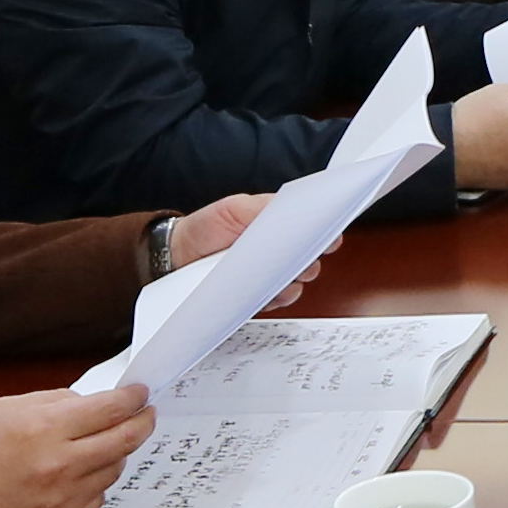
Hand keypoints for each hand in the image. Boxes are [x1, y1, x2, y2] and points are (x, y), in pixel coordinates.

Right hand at [0, 386, 154, 507]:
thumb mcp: (4, 410)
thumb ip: (51, 402)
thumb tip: (89, 402)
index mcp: (44, 429)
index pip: (109, 409)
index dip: (132, 399)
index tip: (140, 395)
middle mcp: (60, 465)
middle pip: (125, 440)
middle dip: (142, 423)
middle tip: (147, 415)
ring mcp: (64, 500)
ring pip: (113, 471)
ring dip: (114, 455)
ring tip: (100, 447)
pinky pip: (96, 500)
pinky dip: (92, 485)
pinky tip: (75, 479)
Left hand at [158, 192, 314, 310]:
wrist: (178, 257)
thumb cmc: (206, 229)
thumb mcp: (234, 209)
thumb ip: (266, 207)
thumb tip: (298, 209)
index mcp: (279, 225)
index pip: (313, 229)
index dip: (326, 235)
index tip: (330, 239)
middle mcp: (280, 252)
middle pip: (311, 259)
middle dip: (309, 259)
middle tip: (296, 257)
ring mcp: (272, 276)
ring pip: (299, 283)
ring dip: (292, 280)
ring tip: (274, 273)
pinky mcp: (261, 297)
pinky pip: (280, 300)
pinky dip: (276, 297)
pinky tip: (264, 290)